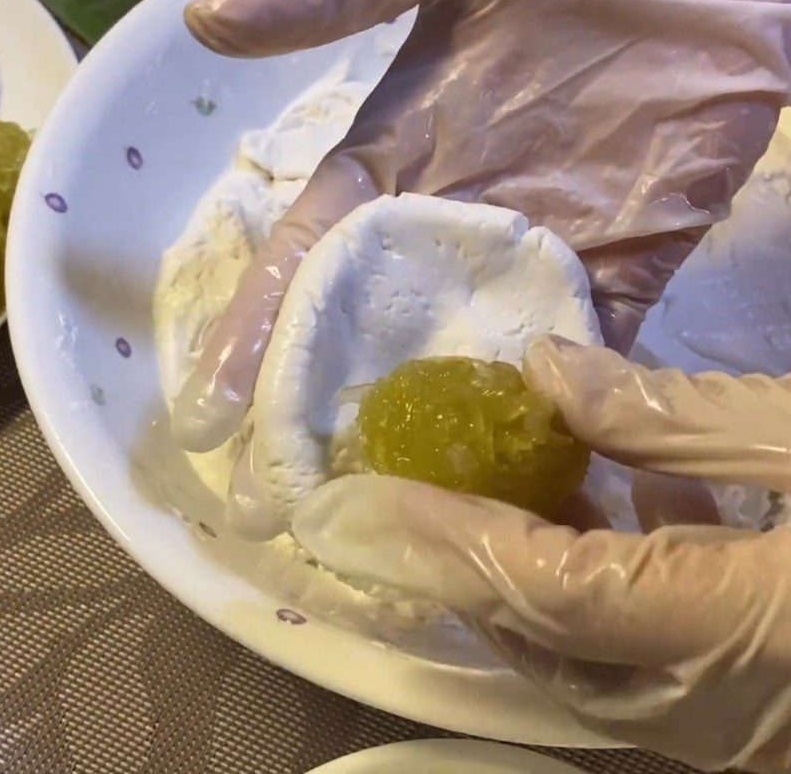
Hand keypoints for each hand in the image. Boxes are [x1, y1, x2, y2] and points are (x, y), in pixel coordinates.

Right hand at [174, 0, 788, 452]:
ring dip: (431, 441)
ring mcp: (533, 265)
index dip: (256, 339)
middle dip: (325, 422)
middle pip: (374, 343)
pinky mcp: (621, 276)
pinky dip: (557, 416)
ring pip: (467, 369)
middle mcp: (449, 238)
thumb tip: (206, 19)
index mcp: (393, 174)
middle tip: (274, 503)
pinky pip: (582, 361)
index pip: (307, 270)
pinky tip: (521, 482)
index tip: (209, 417)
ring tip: (388, 520)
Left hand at [293, 336, 790, 771]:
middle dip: (463, 565)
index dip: (442, 540)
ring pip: (573, 660)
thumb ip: (671, 416)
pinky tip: (596, 514)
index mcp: (735, 632)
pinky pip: (627, 660)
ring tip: (490, 489)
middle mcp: (710, 707)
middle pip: (539, 639)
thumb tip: (545, 370)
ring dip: (516, 577)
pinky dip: (584, 590)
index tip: (357, 502)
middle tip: (414, 488)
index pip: (538, 588)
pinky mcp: (739, 712)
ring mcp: (723, 726)